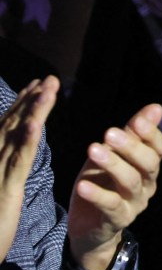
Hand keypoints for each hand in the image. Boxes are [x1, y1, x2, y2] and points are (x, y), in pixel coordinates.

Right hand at [0, 76, 58, 263]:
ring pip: (15, 138)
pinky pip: (18, 163)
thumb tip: (19, 143)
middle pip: (11, 126)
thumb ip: (9, 166)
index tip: (38, 84)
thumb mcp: (2, 189)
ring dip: (32, 112)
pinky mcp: (4, 191)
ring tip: (46, 89)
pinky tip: (36, 125)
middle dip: (30, 100)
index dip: (22, 105)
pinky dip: (27, 142)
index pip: (7, 127)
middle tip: (48, 78)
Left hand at [67, 103, 161, 269]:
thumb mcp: (113, 153)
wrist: (89, 225)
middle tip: (110, 133)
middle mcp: (148, 184)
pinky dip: (97, 194)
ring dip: (113, 164)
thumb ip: (133, 132)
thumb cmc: (103, 182)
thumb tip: (156, 107)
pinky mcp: (119, 219)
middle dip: (131, 146)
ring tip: (94, 149)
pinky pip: (111, 205)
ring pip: (131, 181)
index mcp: (148, 166)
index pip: (159, 148)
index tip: (138, 120)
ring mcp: (135, 203)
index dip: (151, 134)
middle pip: (149, 163)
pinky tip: (83, 184)